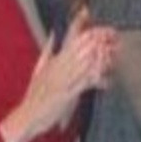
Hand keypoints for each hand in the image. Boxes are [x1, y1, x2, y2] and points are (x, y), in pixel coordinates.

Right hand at [7, 10, 113, 141]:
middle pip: (80, 47)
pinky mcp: (66, 94)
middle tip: (114, 34)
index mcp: (53, 60)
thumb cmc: (34, 95)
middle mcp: (58, 67)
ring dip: (100, 55)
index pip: (70, 38)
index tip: (101, 24)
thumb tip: (53, 33)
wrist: (26, 117)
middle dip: (98, 39)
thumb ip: (47, 51)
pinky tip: (106, 74)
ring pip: (84, 62)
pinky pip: (83, 83)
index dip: (86, 29)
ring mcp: (62, 79)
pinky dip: (95, 77)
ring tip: (114, 49)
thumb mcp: (38, 69)